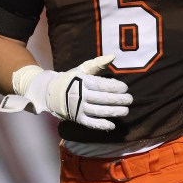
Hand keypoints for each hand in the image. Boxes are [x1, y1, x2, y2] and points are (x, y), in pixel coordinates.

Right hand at [0, 55, 132, 130]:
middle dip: (118, 100)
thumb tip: (113, 56)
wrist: (51, 92)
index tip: (125, 88)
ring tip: (125, 111)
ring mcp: (78, 107)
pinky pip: (91, 123)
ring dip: (114, 112)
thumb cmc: (72, 79)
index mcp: (83, 81)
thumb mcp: (82, 69)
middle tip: (130, 100)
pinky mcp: (77, 118)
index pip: (102, 85)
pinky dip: (101, 125)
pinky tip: (112, 125)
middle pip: (103, 98)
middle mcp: (81, 94)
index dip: (115, 87)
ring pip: (99, 111)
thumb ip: (98, 63)